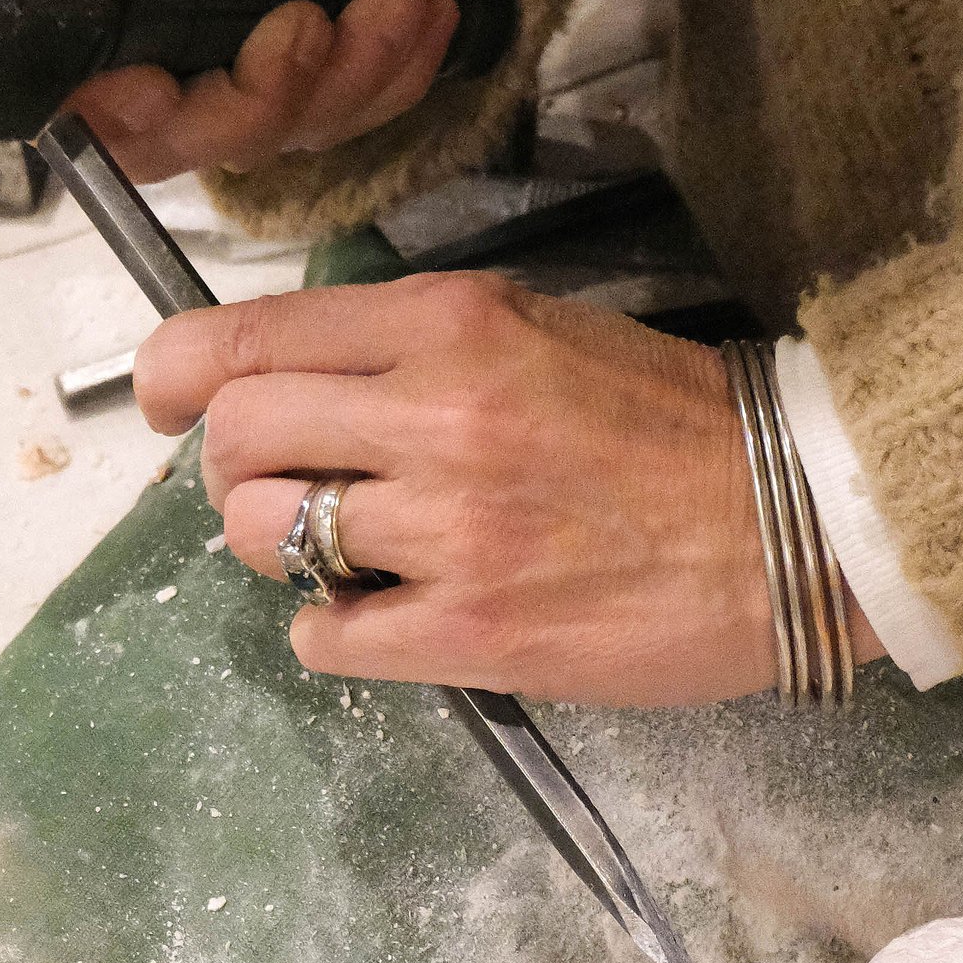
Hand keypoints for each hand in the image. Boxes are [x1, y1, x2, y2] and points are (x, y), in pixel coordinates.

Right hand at [29, 0, 473, 182]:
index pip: (76, 89)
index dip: (114, 112)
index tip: (164, 87)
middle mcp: (159, 34)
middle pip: (172, 142)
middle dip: (263, 97)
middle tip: (320, 18)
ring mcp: (229, 73)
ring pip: (268, 140)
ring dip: (349, 77)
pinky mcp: (296, 95)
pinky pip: (335, 130)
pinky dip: (389, 80)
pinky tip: (421, 15)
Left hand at [138, 272, 792, 707]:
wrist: (798, 527)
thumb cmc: (680, 429)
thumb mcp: (541, 332)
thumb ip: (420, 348)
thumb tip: (303, 382)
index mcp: (450, 325)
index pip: (248, 336)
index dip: (178, 373)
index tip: (165, 398)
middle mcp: (433, 416)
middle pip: (234, 440)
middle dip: (235, 470)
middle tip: (284, 491)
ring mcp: (447, 531)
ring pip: (263, 538)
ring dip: (280, 553)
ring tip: (344, 556)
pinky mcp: (470, 633)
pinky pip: (323, 637)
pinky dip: (332, 633)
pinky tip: (385, 619)